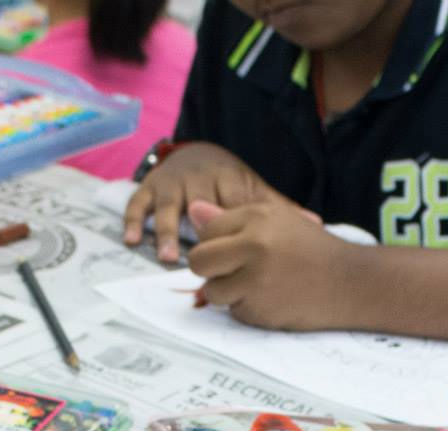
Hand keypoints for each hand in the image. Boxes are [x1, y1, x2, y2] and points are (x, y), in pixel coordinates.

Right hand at [123, 143, 297, 265]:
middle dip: (199, 231)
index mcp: (228, 178)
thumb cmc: (230, 183)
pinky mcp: (149, 186)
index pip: (231, 202)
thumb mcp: (253, 192)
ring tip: (168, 258)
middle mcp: (198, 177)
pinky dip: (133, 220)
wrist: (197, 152)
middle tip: (204, 262)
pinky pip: (137, 202)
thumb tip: (316, 224)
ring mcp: (171, 182)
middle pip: (198, 204)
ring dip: (165, 232)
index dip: (233, 225)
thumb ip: (279, 210)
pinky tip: (132, 240)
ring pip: (166, 206)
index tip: (241, 252)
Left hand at [185, 200, 350, 330]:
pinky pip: (233, 312)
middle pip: (198, 261)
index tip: (239, 249)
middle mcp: (253, 248)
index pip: (207, 231)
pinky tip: (272, 299)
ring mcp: (255, 282)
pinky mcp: (260, 312)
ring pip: (212, 291)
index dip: (218, 242)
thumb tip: (192, 210)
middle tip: (231, 271)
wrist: (352, 283)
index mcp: (256, 219)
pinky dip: (247, 309)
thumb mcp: (277, 220)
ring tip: (256, 285)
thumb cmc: (313, 249)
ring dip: (227, 292)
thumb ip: (232, 218)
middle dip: (208, 269)